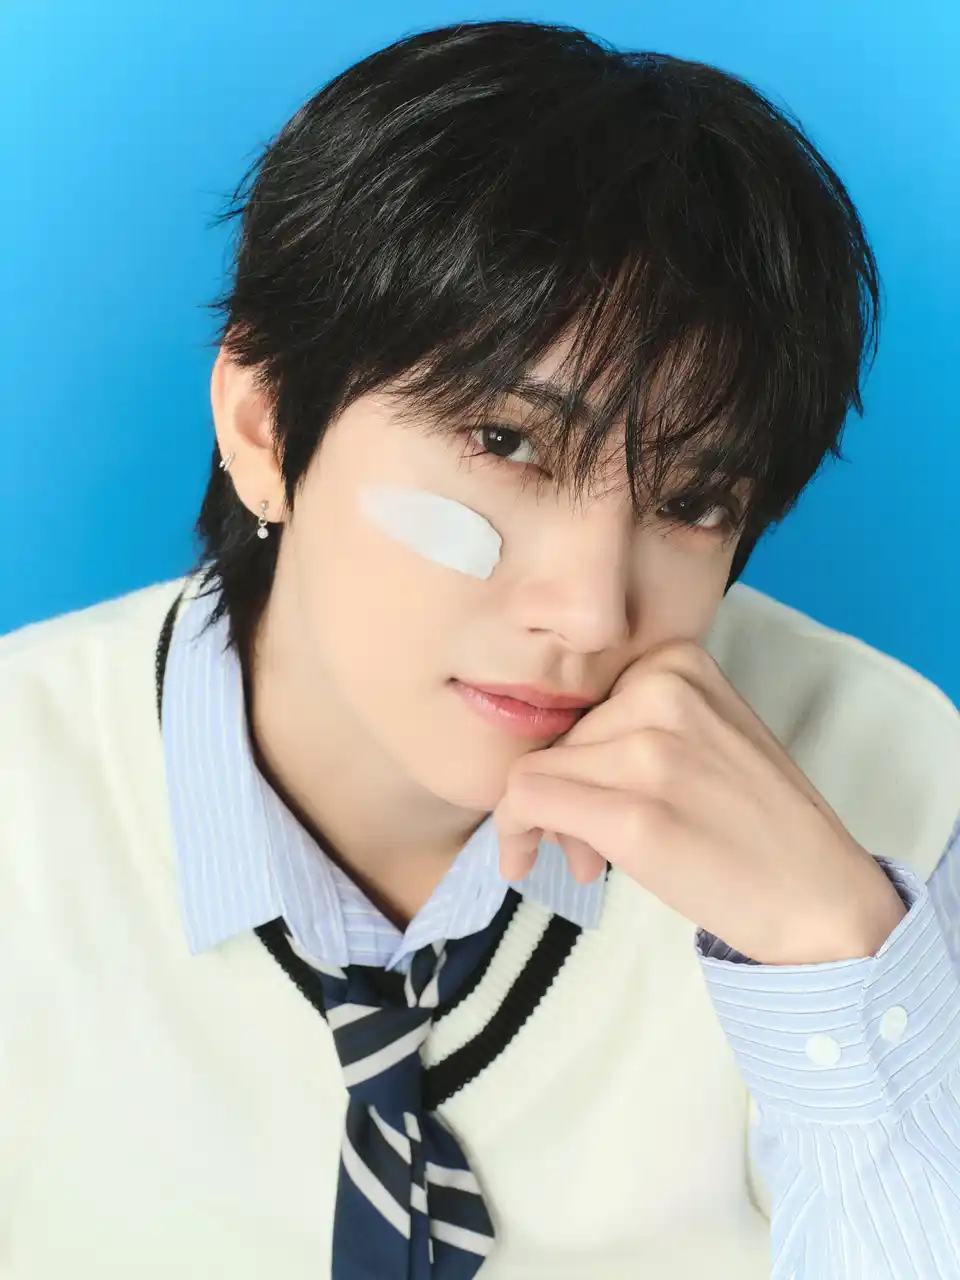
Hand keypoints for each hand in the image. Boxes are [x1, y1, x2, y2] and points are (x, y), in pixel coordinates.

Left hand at [492, 639, 906, 965]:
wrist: (821, 897)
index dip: (575, 755)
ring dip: (542, 822)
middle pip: (555, 737)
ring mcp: (648, 752)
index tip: (590, 798)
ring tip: (586, 860)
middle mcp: (662, 692)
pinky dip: (515, 834)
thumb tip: (542, 756)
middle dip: (560, 793)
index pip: (582, 698)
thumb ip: (635, 723)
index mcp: (678, 662)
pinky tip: (526, 863)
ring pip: (532, 771)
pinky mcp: (632, 816)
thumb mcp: (706, 734)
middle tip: (588, 846)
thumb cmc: (759, 823)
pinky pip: (527, 803)